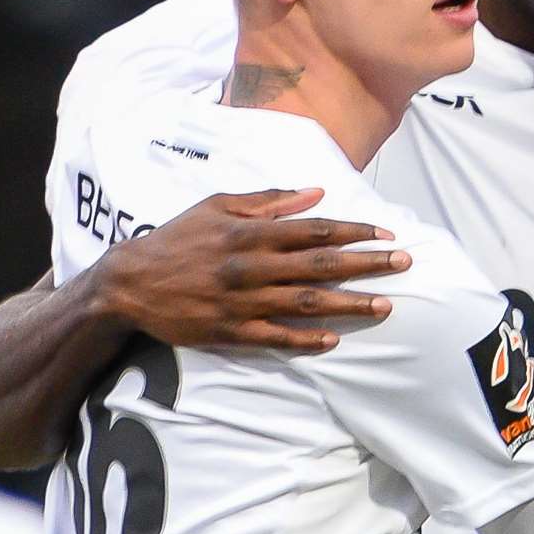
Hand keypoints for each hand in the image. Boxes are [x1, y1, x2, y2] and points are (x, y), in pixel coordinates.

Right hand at [94, 188, 408, 351]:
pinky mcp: (231, 331)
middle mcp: (251, 266)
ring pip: (306, 303)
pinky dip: (307, 340)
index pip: (314, 230)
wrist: (129, 284)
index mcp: (250, 232)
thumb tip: (317, 193)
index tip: (387, 234)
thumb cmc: (178, 238)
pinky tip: (335, 340)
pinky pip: (276, 337)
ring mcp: (243, 301)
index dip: (354, 231)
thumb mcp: (217, 205)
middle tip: (404, 264)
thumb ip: (269, 199)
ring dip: (349, 304)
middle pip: (320, 265)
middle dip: (366, 264)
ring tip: (385, 305)